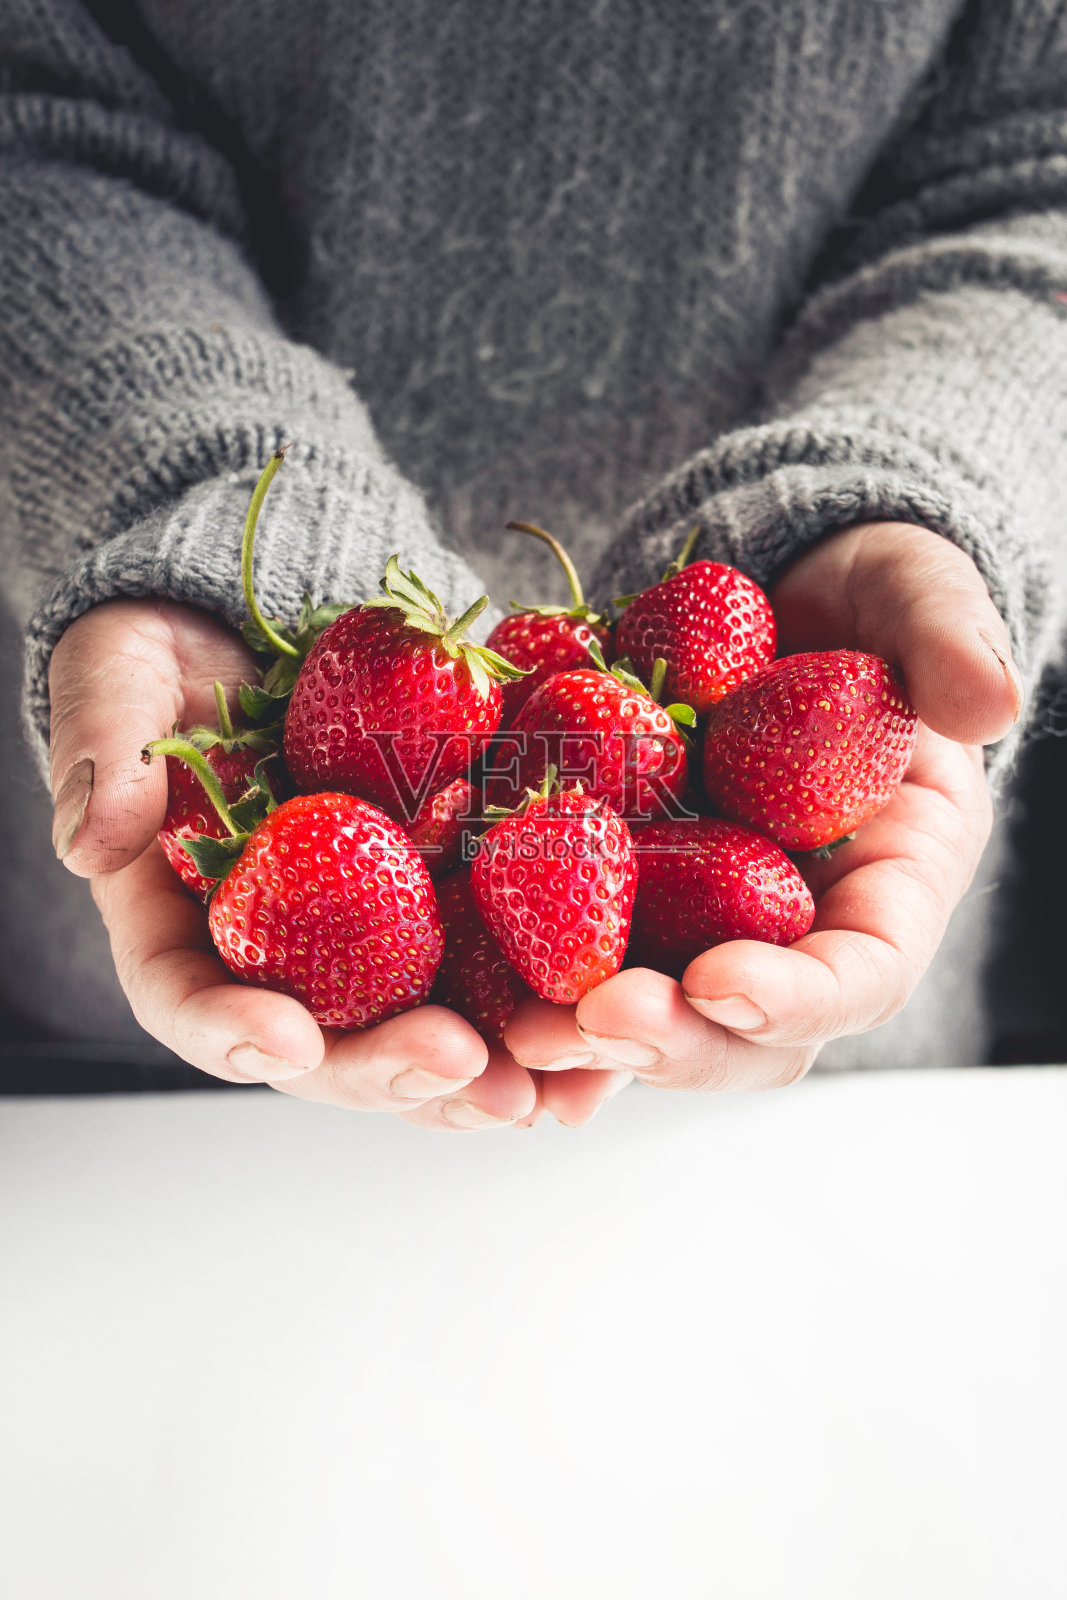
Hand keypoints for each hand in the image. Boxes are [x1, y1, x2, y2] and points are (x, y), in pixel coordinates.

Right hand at [48, 598, 618, 1126]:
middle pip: (328, 1048)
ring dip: (489, 1072)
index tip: (283, 1040)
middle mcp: (281, 957)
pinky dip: (547, 1003)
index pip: (189, 1002)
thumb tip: (92, 842)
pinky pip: (497, 966)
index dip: (229, 1031)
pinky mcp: (446, 904)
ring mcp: (368, 941)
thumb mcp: (118, 677)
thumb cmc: (169, 653)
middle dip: (392, 1071)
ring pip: (423, 1033)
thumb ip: (107, 750)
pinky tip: (607, 1025)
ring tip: (553, 1090)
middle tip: (461, 1070)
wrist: (263, 623)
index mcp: (183, 927)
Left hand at [504, 522, 1021, 1094]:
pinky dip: (526, 979)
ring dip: (584, 1036)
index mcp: (888, 885)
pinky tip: (464, 992)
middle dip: (671, 1039)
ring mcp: (705, 924)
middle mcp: (796, 931)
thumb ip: (948, 642)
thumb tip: (991, 701)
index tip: (721, 979)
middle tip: (590, 1020)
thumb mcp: (918, 598)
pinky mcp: (626, 898)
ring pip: (653, 1015)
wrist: (778, 604)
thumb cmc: (865, 603)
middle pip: (743, 1029)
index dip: (797, 994)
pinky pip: (574, 954)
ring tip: (515, 1030)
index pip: (861, 974)